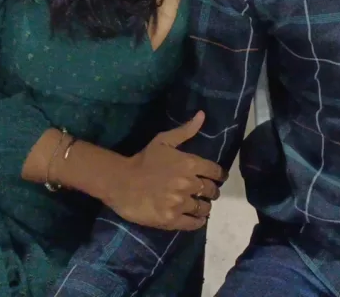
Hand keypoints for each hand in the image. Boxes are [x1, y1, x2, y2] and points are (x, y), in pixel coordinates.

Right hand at [105, 112, 226, 230]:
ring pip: (204, 208)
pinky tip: (196, 219)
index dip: (218, 175)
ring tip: (200, 205)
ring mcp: (180, 203)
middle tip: (206, 193)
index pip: (215, 171)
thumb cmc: (143, 160)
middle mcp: (188, 184)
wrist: (121, 182)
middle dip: (211, 191)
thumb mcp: (163, 141)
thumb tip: (202, 115)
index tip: (217, 178)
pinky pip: (193, 223)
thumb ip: (185, 131)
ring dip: (204, 207)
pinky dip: (197, 221)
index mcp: (189, 163)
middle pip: (212, 191)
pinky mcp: (171, 219)